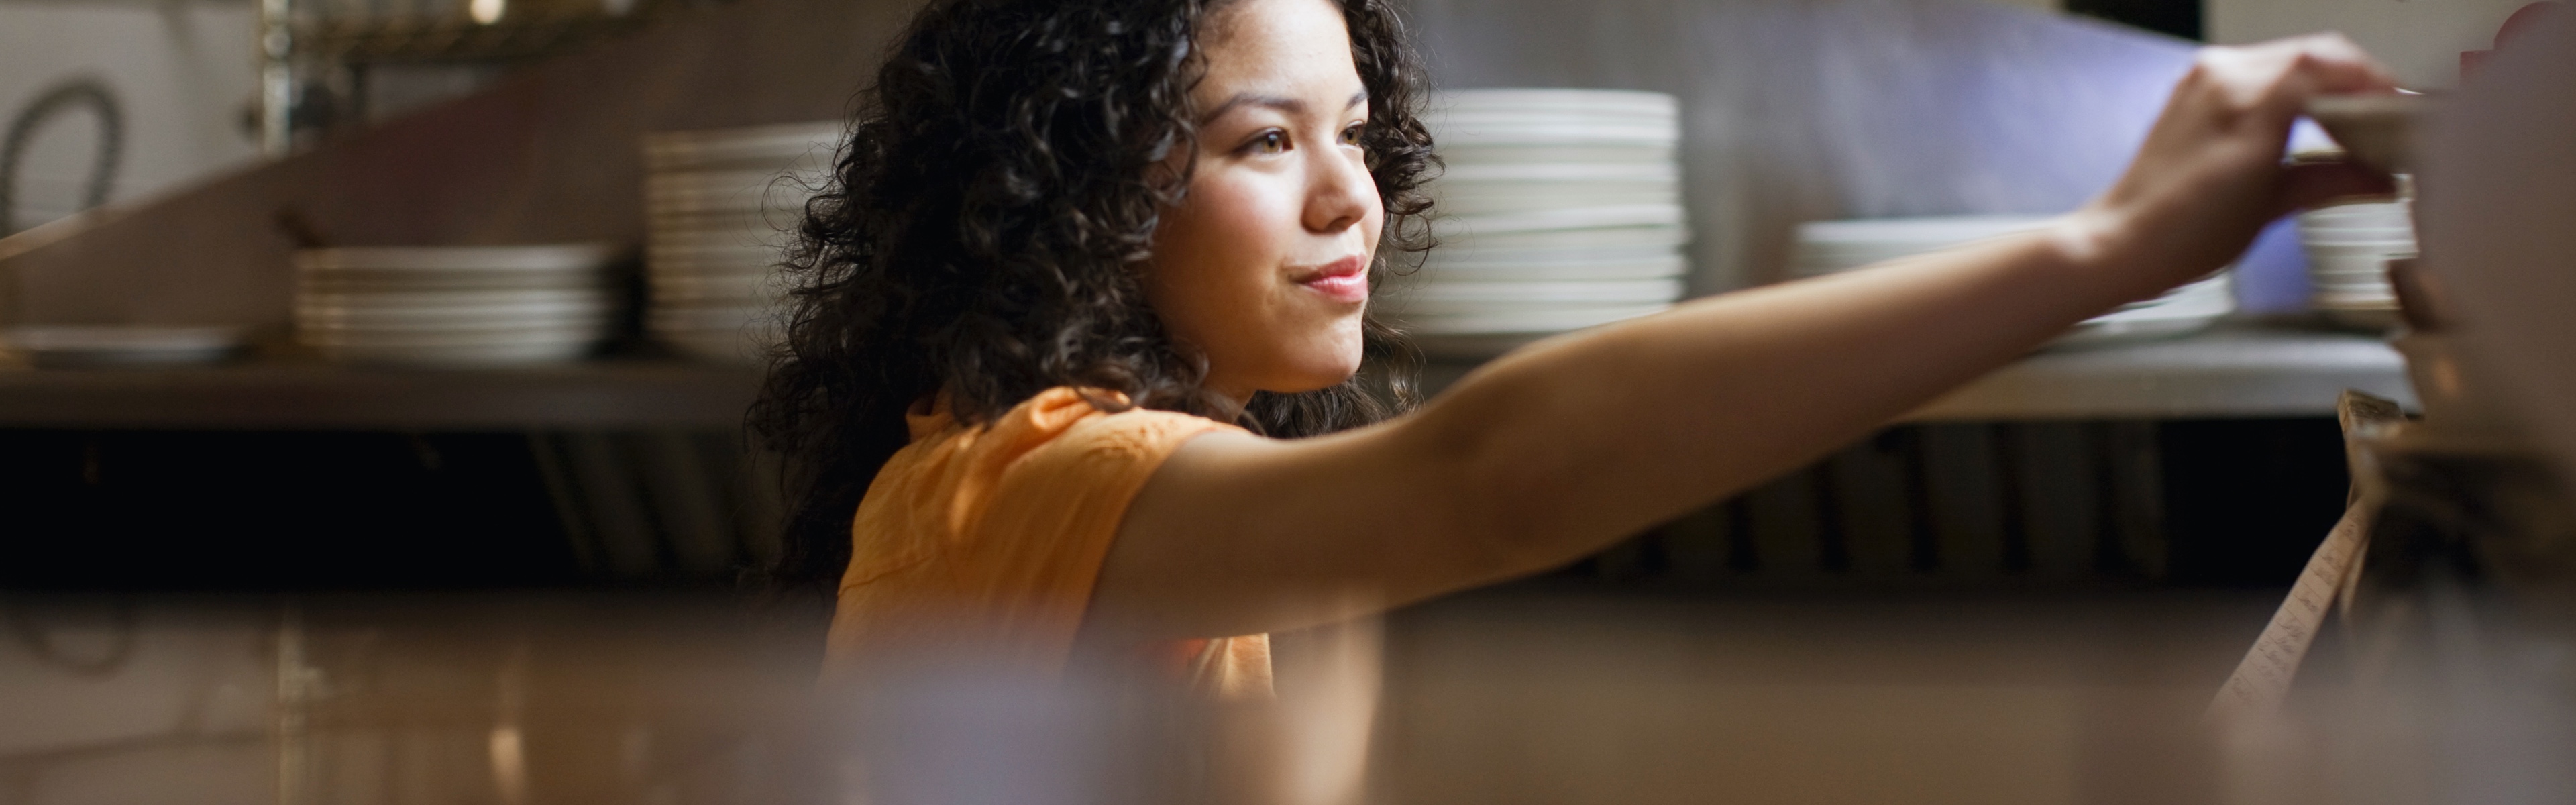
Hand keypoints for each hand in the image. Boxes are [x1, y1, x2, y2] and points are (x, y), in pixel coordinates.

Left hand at [2063, 34, 2399, 292]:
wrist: (2121, 242)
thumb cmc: (2184, 233)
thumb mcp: (2273, 206)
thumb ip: (2333, 180)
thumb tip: (2383, 177)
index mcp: (2247, 101)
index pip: (2330, 63)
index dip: (2375, 81)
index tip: (2400, 107)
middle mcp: (2224, 77)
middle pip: (2313, 53)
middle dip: (2356, 79)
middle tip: (2385, 115)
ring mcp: (2204, 80)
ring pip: (2287, 58)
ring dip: (2325, 80)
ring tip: (2352, 118)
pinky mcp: (2193, 90)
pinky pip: (2257, 71)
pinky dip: (2290, 87)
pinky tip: (2305, 117)